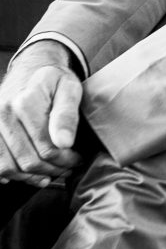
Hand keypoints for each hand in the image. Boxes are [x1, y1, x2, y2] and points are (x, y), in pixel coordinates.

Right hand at [0, 41, 82, 188]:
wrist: (30, 71)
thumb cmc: (53, 81)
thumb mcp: (69, 88)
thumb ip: (67, 114)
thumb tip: (65, 142)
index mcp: (27, 102)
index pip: (47, 147)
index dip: (65, 160)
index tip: (76, 159)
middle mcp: (5, 113)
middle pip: (29, 161)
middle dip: (52, 170)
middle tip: (66, 168)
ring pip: (10, 168)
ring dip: (32, 177)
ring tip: (50, 173)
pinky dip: (12, 175)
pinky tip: (29, 172)